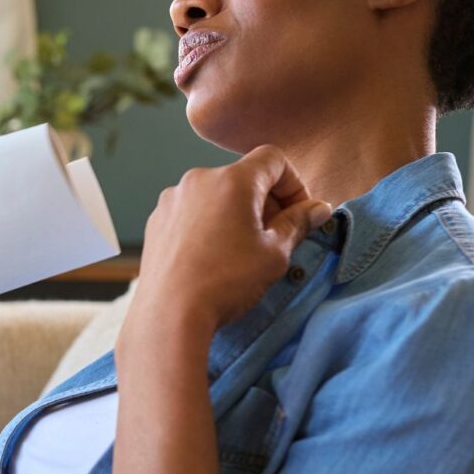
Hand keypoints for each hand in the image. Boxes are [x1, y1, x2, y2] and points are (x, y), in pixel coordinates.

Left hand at [121, 145, 331, 342]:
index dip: (293, 183)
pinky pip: (192, 212)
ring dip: (235, 215)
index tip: (298, 214)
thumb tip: (318, 209)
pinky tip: (212, 258)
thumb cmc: (226, 283)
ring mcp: (172, 200)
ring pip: (215, 196)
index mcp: (232, 180)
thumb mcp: (274, 254)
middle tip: (275, 239)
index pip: (273, 159)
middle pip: (243, 177)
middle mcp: (198, 179)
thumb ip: (298, 223)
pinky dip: (208, 226)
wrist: (169, 314)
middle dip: (265, 202)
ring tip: (240, 253)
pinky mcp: (156, 221)